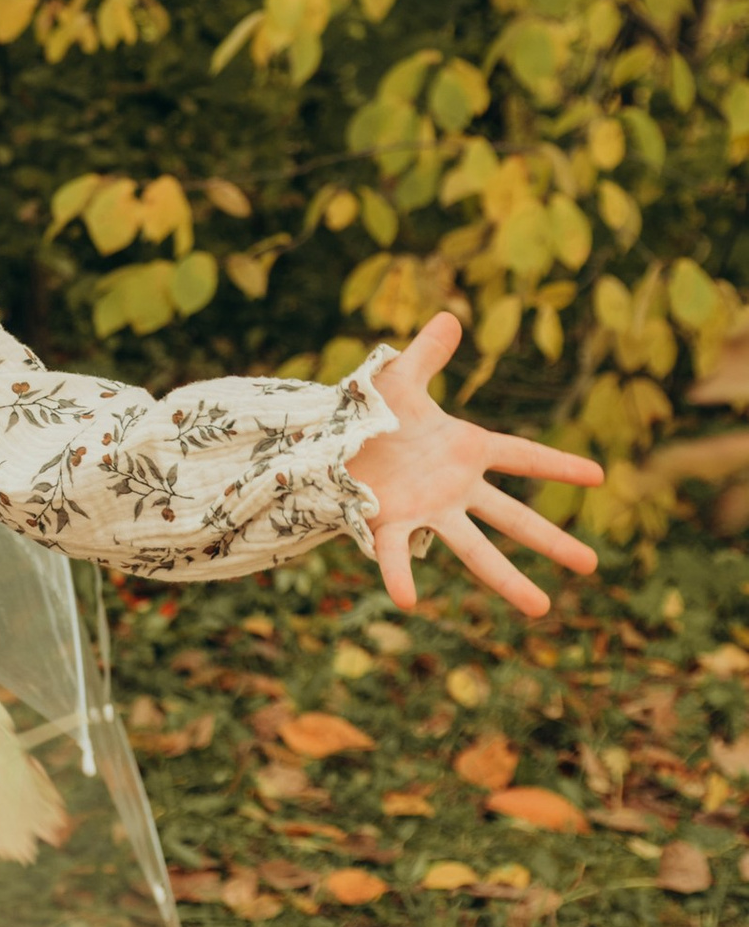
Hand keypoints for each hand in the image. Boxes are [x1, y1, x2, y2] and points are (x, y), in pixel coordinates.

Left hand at [345, 311, 604, 616]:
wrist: (326, 442)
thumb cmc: (368, 414)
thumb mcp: (398, 379)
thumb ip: (426, 354)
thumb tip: (450, 317)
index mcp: (464, 449)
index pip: (522, 455)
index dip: (558, 464)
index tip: (599, 476)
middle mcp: (454, 488)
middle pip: (512, 517)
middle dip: (551, 541)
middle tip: (592, 565)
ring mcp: (426, 511)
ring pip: (473, 549)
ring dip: (506, 580)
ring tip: (542, 610)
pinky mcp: (388, 525)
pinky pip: (397, 554)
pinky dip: (400, 575)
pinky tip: (408, 600)